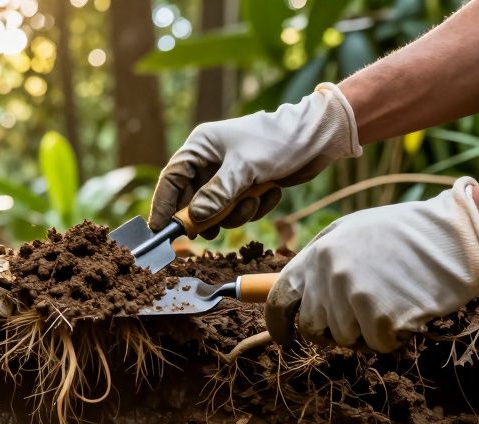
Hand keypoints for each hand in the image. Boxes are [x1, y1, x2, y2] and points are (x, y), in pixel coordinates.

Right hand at [151, 83, 361, 237]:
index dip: (163, 205)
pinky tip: (271, 193)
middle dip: (207, 216)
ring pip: (217, 210)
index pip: (171, 178)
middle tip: (213, 230)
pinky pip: (238, 209)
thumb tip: (194, 219)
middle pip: (192, 200)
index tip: (160, 230)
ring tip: (255, 200)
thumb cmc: (278, 142)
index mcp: (201, 147)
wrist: (318, 137)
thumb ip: (217, 195)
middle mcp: (210, 161)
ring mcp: (228, 175)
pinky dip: (254, 208)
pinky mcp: (246, 186)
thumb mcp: (244, 169)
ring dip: (235, 213)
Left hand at [265, 177, 478, 351]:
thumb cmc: (406, 233)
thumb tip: (299, 291)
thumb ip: (321, 260)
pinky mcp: (380, 316)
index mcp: (318, 255)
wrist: (456, 235)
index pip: (279, 299)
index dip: (279, 324)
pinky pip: (376, 345)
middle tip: (359, 319)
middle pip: (313, 327)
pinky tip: (407, 311)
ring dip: (366, 331)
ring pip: (344, 339)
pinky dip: (392, 337)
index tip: (284, 338)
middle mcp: (328, 277)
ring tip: (391, 303)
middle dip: (331, 331)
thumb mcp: (352, 231)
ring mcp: (353, 297)